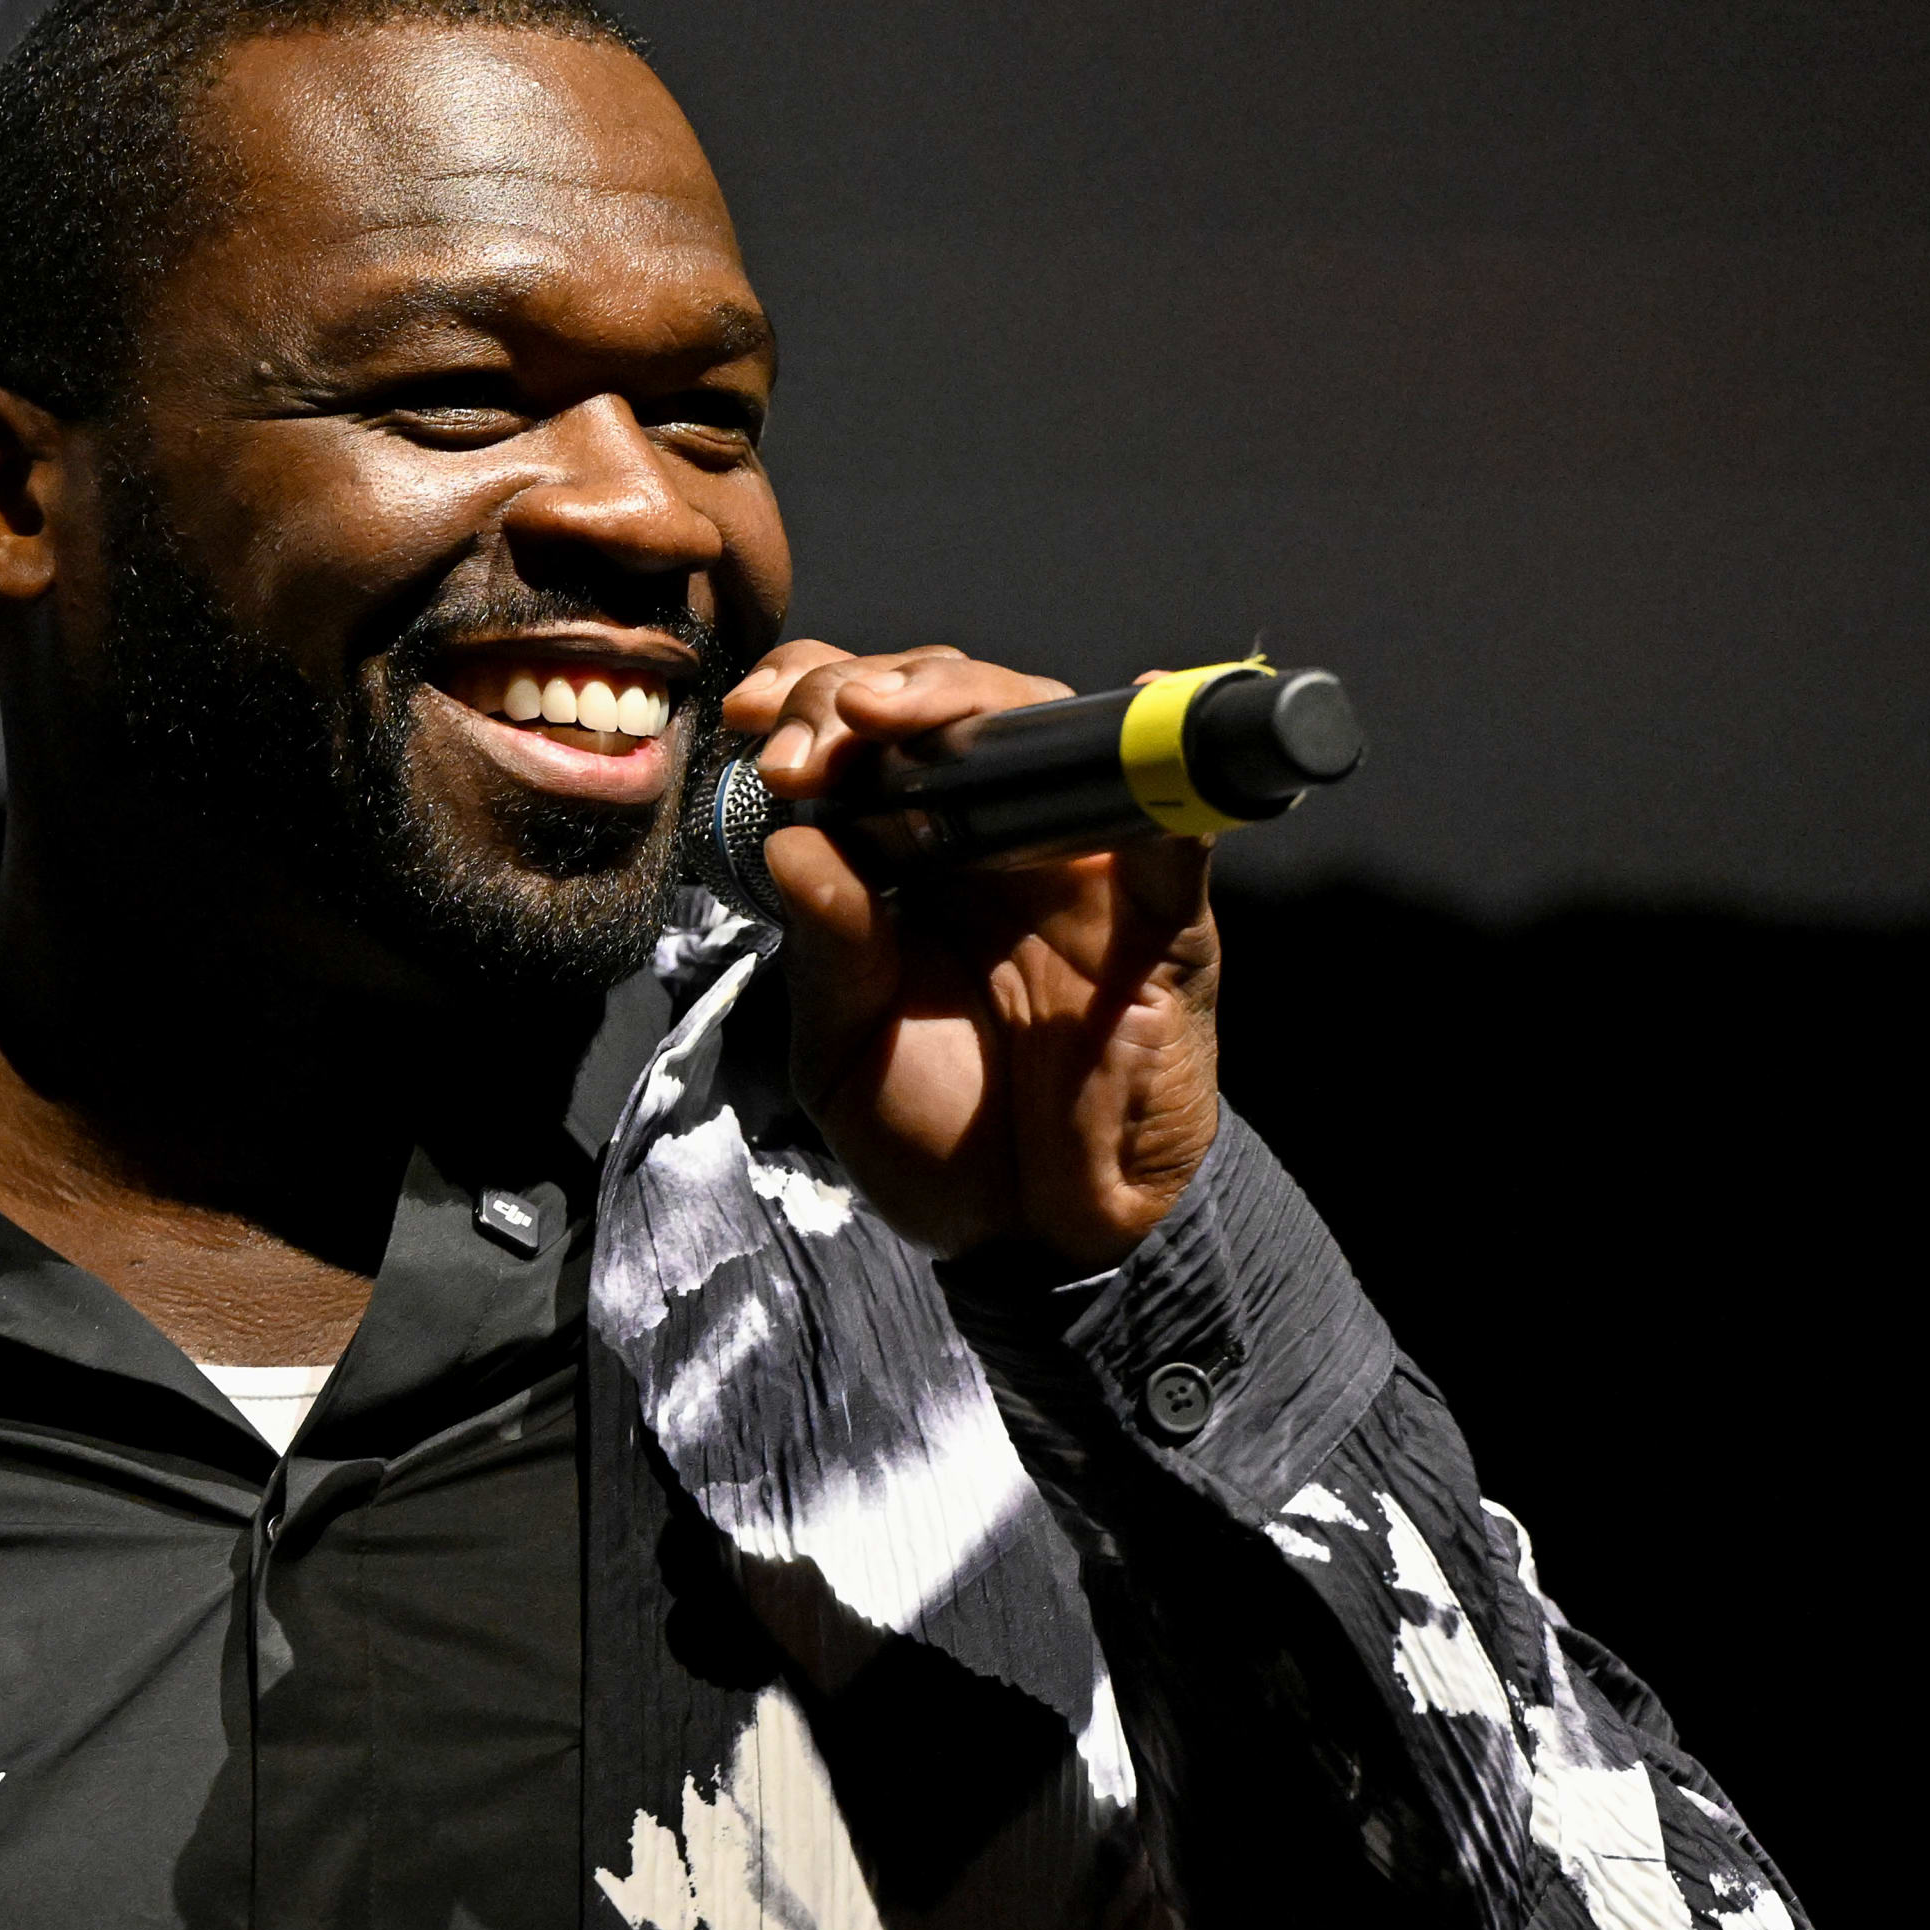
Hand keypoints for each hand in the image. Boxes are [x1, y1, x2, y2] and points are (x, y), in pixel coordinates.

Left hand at [720, 642, 1223, 1267]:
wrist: (1034, 1236)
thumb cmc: (939, 1130)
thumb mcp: (844, 1049)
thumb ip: (826, 950)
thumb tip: (792, 842)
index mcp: (912, 854)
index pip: (868, 735)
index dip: (812, 697)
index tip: (753, 713)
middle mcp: (999, 839)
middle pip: (950, 708)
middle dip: (866, 693)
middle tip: (812, 732)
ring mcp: (1084, 871)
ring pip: (1045, 737)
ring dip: (966, 705)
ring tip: (888, 714)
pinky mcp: (1164, 925)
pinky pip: (1177, 839)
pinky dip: (1167, 776)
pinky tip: (1143, 706)